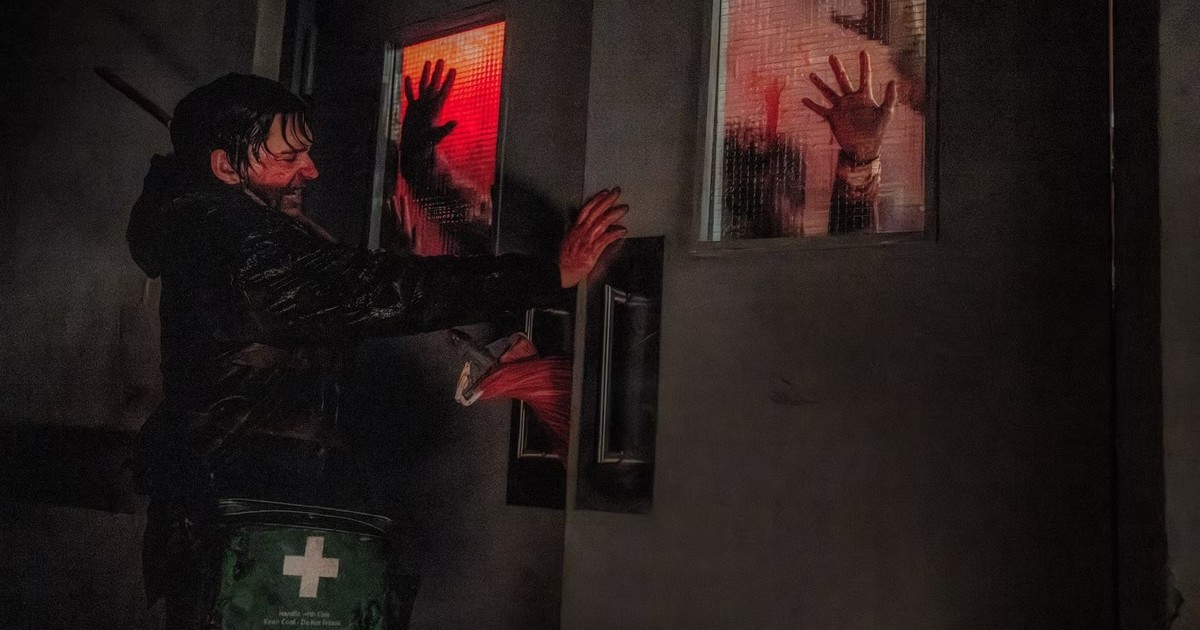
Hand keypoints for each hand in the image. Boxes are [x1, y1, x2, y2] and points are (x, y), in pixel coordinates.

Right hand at [400, 59, 456, 180]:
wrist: (415, 151)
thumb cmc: (426, 147)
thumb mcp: (436, 137)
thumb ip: (445, 129)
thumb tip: (456, 122)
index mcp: (435, 110)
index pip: (444, 92)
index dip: (449, 81)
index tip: (453, 70)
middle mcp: (429, 106)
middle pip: (434, 85)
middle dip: (438, 73)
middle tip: (441, 60)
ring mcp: (420, 107)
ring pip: (423, 87)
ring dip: (425, 75)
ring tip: (428, 62)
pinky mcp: (411, 110)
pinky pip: (410, 95)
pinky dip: (409, 86)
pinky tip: (409, 77)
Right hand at [559, 188, 628, 287]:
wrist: (562, 271)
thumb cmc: (565, 259)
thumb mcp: (568, 239)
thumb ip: (575, 230)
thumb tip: (577, 223)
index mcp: (576, 228)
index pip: (586, 209)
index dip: (596, 199)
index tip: (604, 192)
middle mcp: (581, 231)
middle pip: (596, 211)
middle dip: (607, 200)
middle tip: (617, 192)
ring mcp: (587, 240)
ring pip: (602, 222)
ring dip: (614, 213)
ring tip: (623, 208)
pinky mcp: (592, 250)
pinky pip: (606, 239)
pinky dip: (615, 234)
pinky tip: (623, 231)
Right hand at [802, 50, 895, 161]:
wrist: (864, 148)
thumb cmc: (877, 131)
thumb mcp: (886, 113)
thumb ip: (890, 97)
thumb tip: (892, 80)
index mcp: (864, 97)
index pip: (865, 77)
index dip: (864, 64)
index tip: (863, 51)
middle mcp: (851, 100)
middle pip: (843, 80)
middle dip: (838, 68)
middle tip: (832, 56)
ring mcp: (841, 108)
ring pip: (828, 92)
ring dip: (820, 84)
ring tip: (811, 74)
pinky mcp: (833, 118)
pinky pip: (821, 109)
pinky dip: (812, 105)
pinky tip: (804, 99)